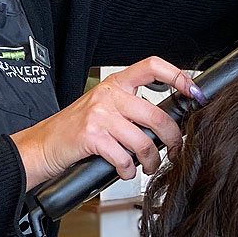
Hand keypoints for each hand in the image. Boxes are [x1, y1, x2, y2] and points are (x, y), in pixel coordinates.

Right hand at [11, 56, 199, 189]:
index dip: (178, 76)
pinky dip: (128, 170)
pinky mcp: (92, 137)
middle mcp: (108, 95)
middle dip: (173, 138)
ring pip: (143, 141)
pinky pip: (124, 158)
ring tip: (148, 166)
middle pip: (156, 114)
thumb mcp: (103, 108)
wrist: (43, 145)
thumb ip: (130, 108)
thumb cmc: (75, 130)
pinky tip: (125, 171)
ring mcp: (99, 115)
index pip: (152, 66)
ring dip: (151, 160)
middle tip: (176, 149)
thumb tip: (167, 121)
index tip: (194, 92)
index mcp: (115, 84)